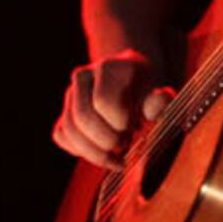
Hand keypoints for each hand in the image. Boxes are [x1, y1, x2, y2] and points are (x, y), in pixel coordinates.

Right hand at [53, 53, 171, 164]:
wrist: (129, 81)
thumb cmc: (145, 90)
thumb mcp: (157, 92)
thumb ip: (160, 101)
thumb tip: (158, 102)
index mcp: (109, 67)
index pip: (103, 102)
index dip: (120, 123)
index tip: (135, 129)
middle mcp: (84, 76)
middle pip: (84, 117)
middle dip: (107, 140)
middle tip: (125, 144)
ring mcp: (71, 93)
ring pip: (70, 129)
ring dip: (94, 151)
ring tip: (115, 154)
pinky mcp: (65, 110)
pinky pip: (62, 135)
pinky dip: (81, 150)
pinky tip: (101, 152)